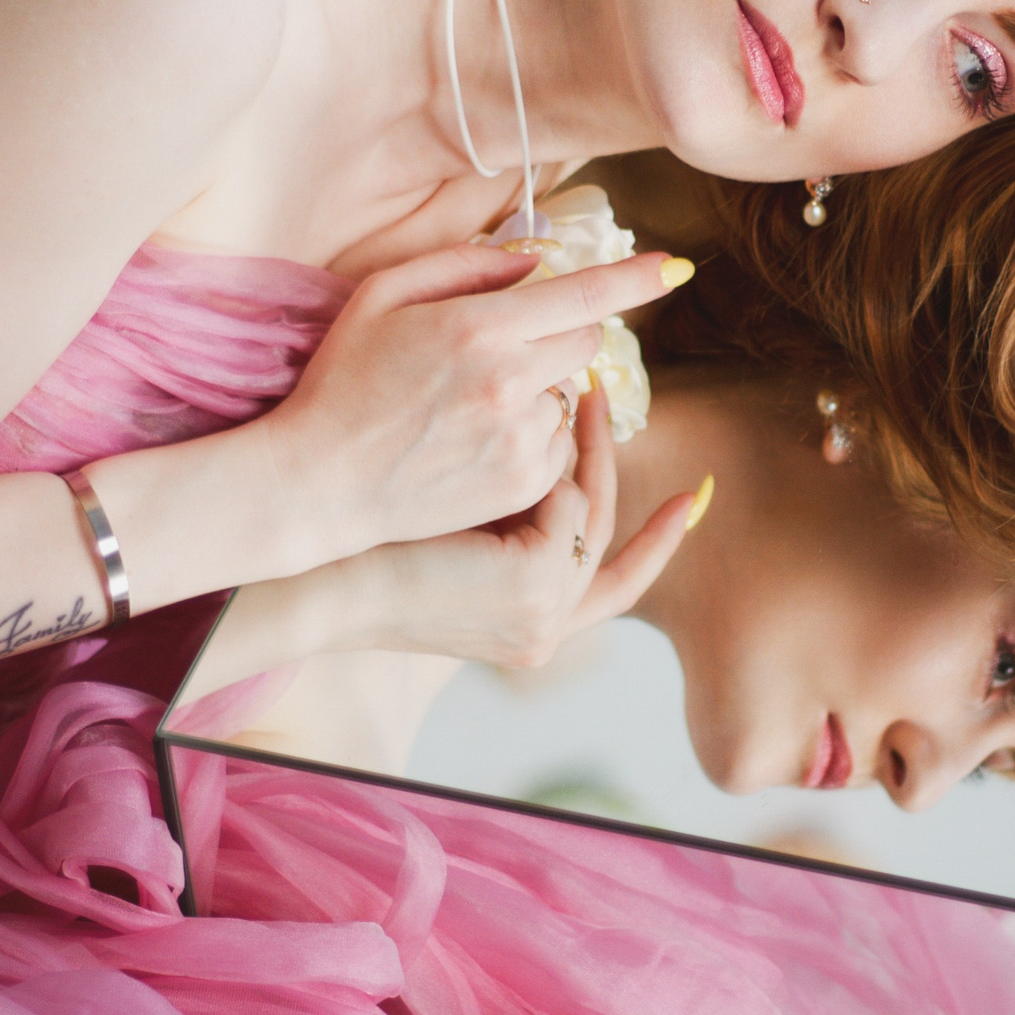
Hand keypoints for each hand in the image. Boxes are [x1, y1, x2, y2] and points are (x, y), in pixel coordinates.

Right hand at [263, 239, 688, 561]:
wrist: (317, 483)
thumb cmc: (342, 382)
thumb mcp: (381, 297)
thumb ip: (463, 267)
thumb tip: (533, 264)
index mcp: (477, 326)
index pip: (582, 292)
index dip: (635, 276)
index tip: (674, 265)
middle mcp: (509, 381)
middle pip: (586, 342)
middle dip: (562, 334)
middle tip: (508, 345)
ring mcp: (520, 439)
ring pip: (571, 396)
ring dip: (541, 391)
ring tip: (472, 407)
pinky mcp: (522, 484)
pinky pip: (559, 446)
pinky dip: (533, 439)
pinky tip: (476, 443)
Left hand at [349, 383, 703, 668]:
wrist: (319, 569)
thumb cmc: (372, 543)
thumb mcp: (458, 527)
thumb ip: (510, 507)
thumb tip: (551, 447)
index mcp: (532, 622)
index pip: (619, 585)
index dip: (662, 543)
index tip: (695, 496)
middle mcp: (548, 627)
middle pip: (612, 538)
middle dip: (611, 463)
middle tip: (608, 392)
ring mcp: (545, 611)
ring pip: (591, 510)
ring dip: (579, 445)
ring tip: (568, 387)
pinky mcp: (533, 579)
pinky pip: (568, 499)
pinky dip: (544, 460)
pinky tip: (516, 425)